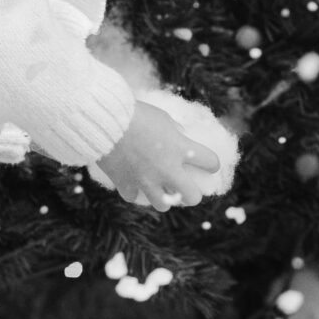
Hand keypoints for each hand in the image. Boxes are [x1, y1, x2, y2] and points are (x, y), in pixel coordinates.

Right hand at [90, 96, 231, 209]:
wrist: (106, 121)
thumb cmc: (136, 114)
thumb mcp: (162, 117)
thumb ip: (174, 130)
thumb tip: (179, 135)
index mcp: (181, 148)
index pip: (211, 162)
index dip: (212, 164)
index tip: (210, 165)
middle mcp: (168, 169)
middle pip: (192, 197)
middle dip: (192, 195)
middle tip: (187, 189)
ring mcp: (146, 180)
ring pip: (163, 205)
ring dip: (164, 198)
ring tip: (160, 190)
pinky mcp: (125, 184)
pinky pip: (133, 197)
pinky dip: (134, 191)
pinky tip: (134, 184)